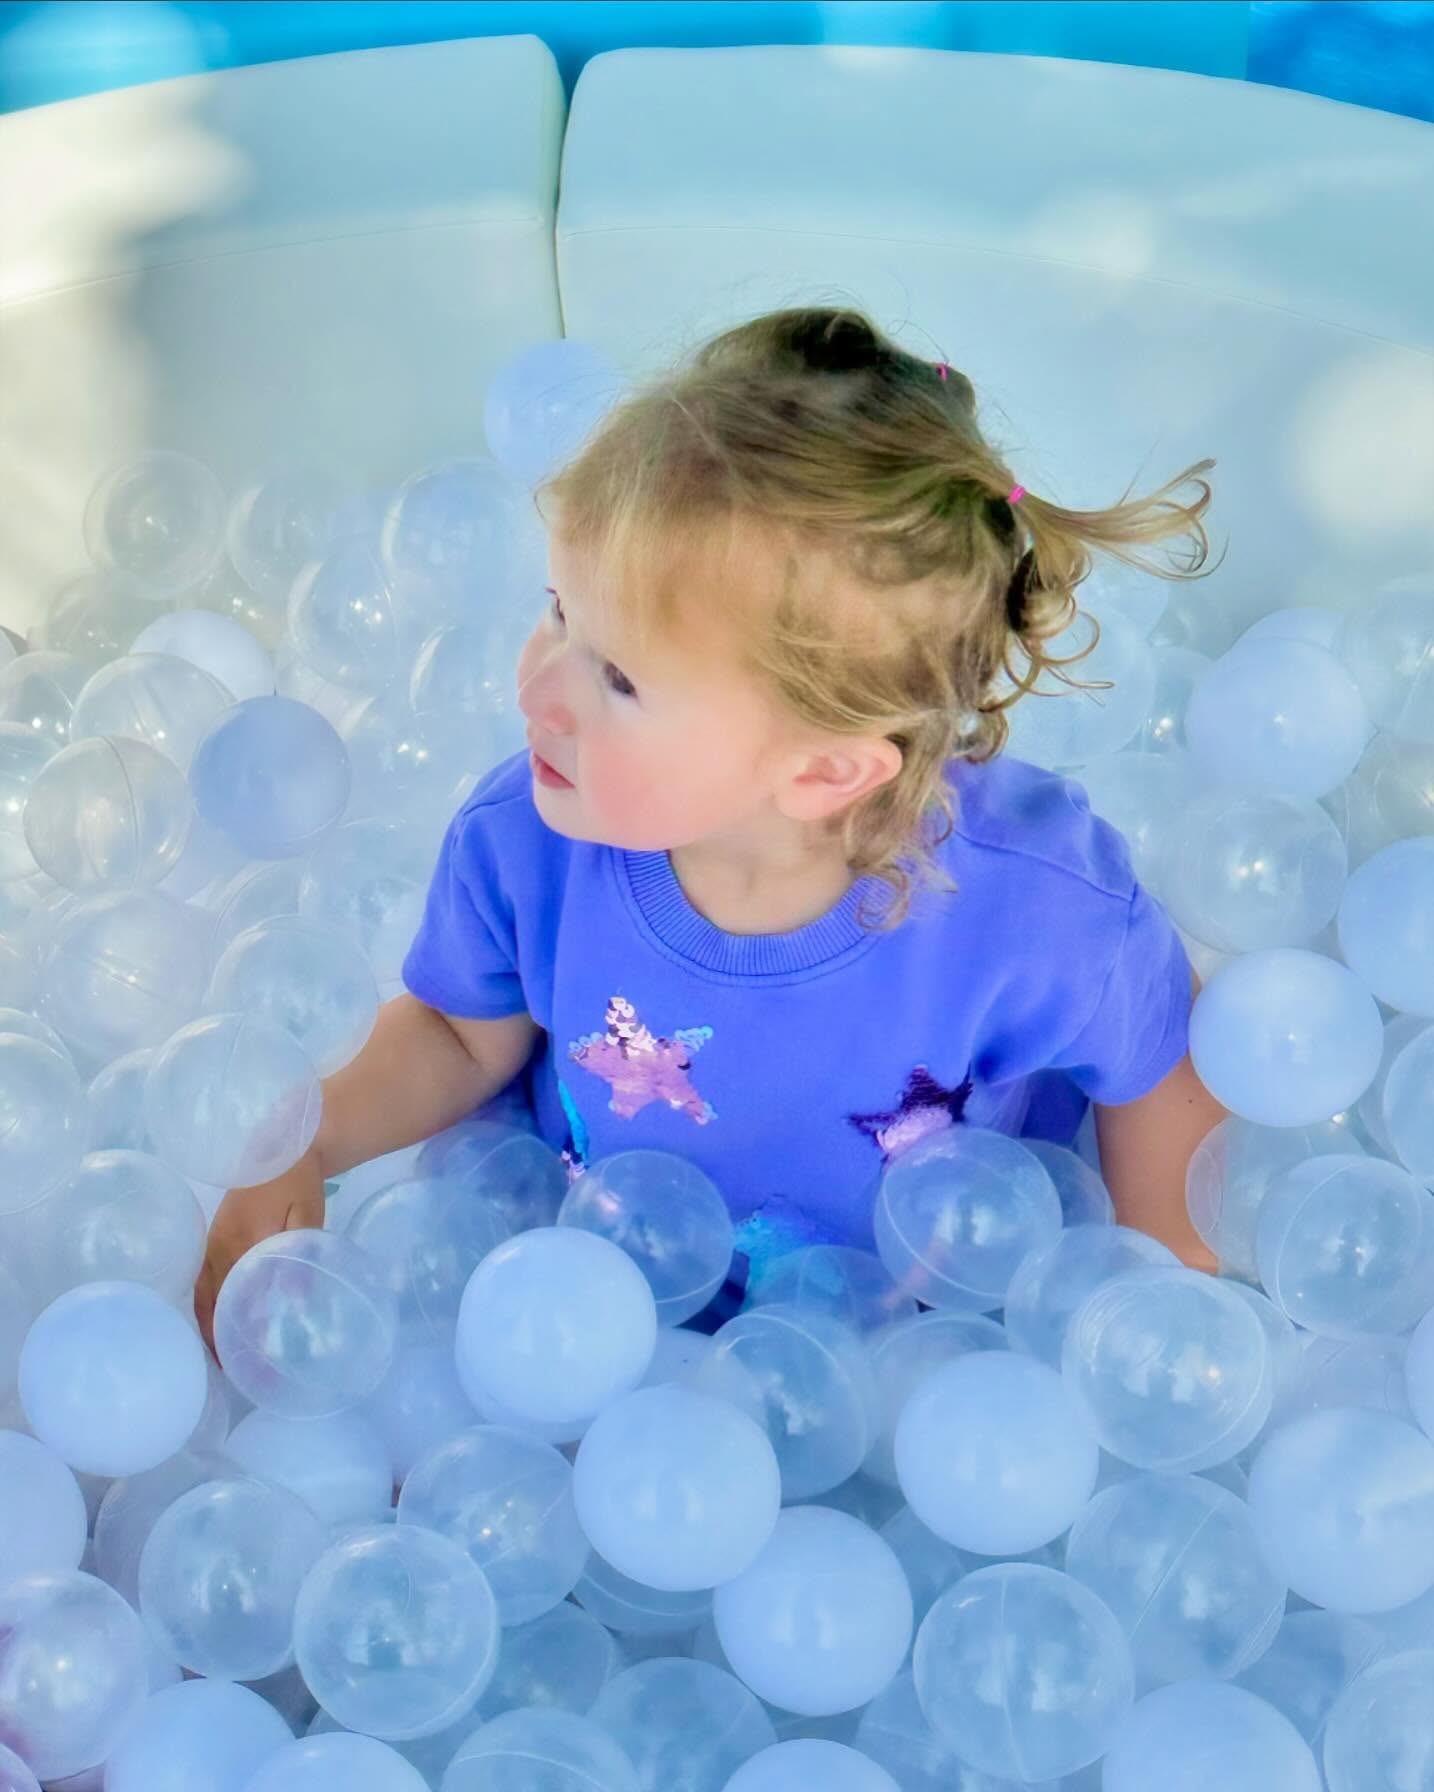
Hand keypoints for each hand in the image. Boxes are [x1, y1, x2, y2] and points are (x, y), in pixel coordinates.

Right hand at [194, 1148, 324, 1356]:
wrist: (280, 1143)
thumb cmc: (297, 1179)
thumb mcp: (307, 1214)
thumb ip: (300, 1251)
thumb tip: (295, 1302)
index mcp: (239, 1243)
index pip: (228, 1302)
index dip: (234, 1336)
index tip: (244, 1367)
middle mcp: (218, 1248)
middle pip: (210, 1306)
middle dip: (219, 1341)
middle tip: (237, 1374)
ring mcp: (211, 1243)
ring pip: (201, 1296)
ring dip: (208, 1328)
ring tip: (222, 1359)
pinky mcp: (212, 1238)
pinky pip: (201, 1281)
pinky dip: (204, 1307)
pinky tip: (212, 1325)